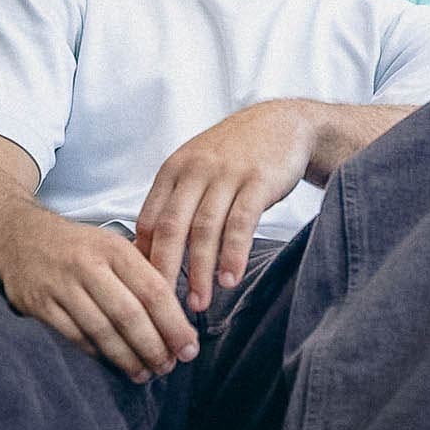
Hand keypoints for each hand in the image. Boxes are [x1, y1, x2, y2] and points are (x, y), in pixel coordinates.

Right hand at [0, 209, 199, 382]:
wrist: (18, 237)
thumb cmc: (78, 248)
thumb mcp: (113, 245)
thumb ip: (144, 273)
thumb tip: (182, 318)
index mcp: (114, 248)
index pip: (153, 290)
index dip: (174, 324)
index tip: (189, 348)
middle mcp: (87, 264)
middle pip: (129, 314)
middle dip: (154, 346)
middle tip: (169, 367)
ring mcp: (60, 285)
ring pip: (101, 330)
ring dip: (127, 358)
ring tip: (144, 373)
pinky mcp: (38, 304)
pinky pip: (74, 337)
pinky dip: (97, 354)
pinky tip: (113, 364)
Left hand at [135, 101, 313, 310]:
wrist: (283, 123)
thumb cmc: (235, 154)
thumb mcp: (196, 169)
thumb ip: (174, 204)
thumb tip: (148, 251)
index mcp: (174, 171)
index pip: (149, 220)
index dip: (146, 258)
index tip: (146, 289)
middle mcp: (195, 171)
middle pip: (172, 228)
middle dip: (166, 271)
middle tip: (164, 307)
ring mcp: (226, 175)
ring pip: (205, 230)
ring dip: (200, 271)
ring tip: (199, 303)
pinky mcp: (257, 181)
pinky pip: (241, 223)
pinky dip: (233, 254)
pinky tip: (229, 278)